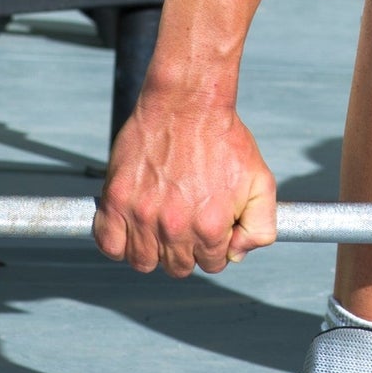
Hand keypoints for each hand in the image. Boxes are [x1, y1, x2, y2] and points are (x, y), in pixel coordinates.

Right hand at [94, 91, 276, 276]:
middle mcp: (175, 227)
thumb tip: (237, 254)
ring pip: (142, 262)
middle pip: (177, 268)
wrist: (188, 105)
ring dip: (154, 251)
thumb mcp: (261, 180)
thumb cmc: (224, 139)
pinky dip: (119, 243)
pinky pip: (109, 245)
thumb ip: (260, 225)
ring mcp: (141, 216)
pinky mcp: (116, 201)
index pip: (213, 264)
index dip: (216, 248)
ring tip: (164, 225)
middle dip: (187, 251)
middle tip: (190, 223)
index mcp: (211, 226)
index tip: (213, 230)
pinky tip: (136, 226)